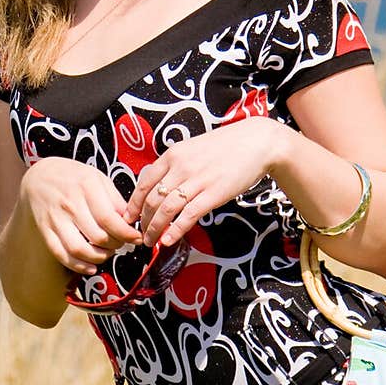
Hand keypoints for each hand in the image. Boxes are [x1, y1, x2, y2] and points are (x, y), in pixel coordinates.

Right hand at [20, 157, 142, 274]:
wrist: (38, 176)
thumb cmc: (72, 177)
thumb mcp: (97, 177)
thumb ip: (115, 199)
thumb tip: (131, 222)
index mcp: (86, 186)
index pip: (109, 218)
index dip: (126, 233)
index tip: (136, 238)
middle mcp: (69, 204)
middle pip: (98, 236)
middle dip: (116, 245)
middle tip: (121, 243)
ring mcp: (55, 219)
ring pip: (79, 249)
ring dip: (99, 257)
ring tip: (107, 252)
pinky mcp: (45, 231)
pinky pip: (61, 254)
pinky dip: (78, 266)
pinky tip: (91, 266)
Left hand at [127, 118, 284, 246]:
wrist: (256, 143)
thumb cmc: (226, 147)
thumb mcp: (193, 148)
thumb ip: (175, 164)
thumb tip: (159, 184)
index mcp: (172, 155)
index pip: (144, 183)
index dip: (134, 204)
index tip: (129, 217)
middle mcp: (180, 167)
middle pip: (152, 199)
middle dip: (143, 220)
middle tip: (140, 234)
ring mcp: (196, 181)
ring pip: (166, 210)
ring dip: (155, 229)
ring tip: (151, 241)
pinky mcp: (213, 194)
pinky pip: (188, 215)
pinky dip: (175, 230)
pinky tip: (168, 241)